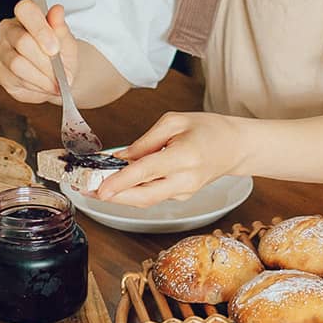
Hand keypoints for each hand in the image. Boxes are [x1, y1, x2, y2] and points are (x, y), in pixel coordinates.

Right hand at [0, 0, 77, 103]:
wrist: (59, 78)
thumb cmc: (61, 56)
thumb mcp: (67, 43)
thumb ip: (61, 29)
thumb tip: (57, 11)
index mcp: (25, 16)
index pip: (25, 10)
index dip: (40, 30)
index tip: (55, 49)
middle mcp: (8, 30)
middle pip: (22, 42)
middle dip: (46, 63)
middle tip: (62, 75)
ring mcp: (1, 51)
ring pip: (17, 64)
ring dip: (41, 78)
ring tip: (56, 84)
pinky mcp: (0, 72)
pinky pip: (16, 80)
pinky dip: (35, 87)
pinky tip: (44, 86)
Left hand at [96, 112, 249, 206]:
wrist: (236, 148)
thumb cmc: (209, 130)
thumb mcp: (175, 122)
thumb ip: (145, 141)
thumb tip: (121, 158)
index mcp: (184, 157)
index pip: (146, 172)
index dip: (120, 183)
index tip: (99, 189)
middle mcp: (185, 180)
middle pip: (143, 197)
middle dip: (113, 198)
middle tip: (86, 191)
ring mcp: (184, 192)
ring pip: (146, 200)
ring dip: (120, 196)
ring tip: (95, 186)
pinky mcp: (181, 197)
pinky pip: (153, 196)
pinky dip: (134, 192)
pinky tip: (121, 183)